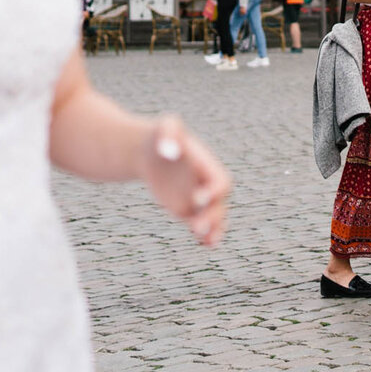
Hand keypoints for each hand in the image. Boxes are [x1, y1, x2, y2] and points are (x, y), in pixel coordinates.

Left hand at [141, 117, 229, 246]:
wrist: (150, 151)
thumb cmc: (160, 136)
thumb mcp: (164, 127)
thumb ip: (169, 133)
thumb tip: (168, 151)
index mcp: (208, 167)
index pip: (220, 182)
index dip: (214, 192)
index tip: (199, 199)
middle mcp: (207, 185)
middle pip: (218, 205)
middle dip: (211, 217)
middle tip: (197, 227)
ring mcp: (199, 199)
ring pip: (214, 218)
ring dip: (213, 229)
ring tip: (206, 239)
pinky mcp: (188, 209)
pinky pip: (200, 224)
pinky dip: (205, 236)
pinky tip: (204, 244)